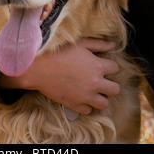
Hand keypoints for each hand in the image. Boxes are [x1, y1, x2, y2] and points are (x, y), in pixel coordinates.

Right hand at [0, 38, 119, 114]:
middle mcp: (95, 83)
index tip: (103, 65)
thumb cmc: (58, 51)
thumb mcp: (80, 43)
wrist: (38, 66)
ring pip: (104, 103)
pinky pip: (88, 111)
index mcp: (97, 66)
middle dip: (110, 84)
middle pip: (115, 89)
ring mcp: (85, 96)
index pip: (115, 69)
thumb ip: (99, 44)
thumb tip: (113, 44)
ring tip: (92, 90)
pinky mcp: (75, 105)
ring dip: (100, 96)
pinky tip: (81, 96)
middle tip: (101, 80)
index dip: (110, 66)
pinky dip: (86, 105)